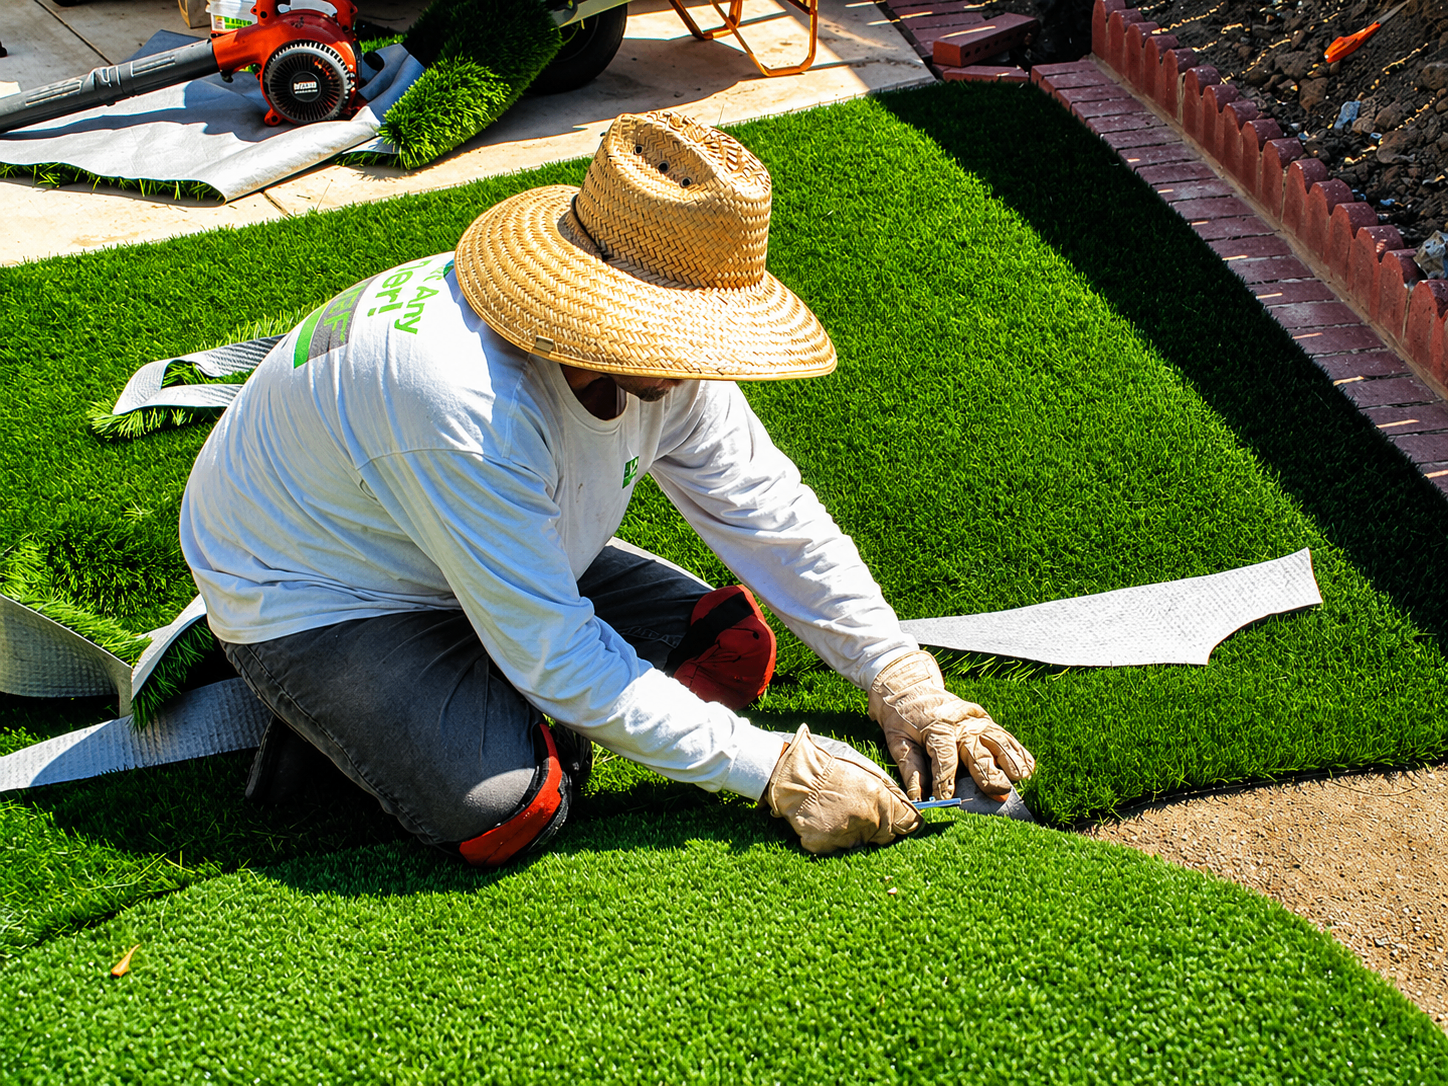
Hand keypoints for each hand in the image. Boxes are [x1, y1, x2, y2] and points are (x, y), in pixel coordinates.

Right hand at [765, 724, 920, 854]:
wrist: (790, 771)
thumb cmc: (826, 764)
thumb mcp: (862, 767)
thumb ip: (886, 788)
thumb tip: (904, 802)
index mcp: (879, 798)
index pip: (907, 822)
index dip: (906, 822)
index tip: (903, 822)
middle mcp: (867, 820)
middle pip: (886, 836)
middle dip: (879, 826)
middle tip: (859, 812)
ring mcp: (845, 835)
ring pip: (860, 843)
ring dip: (854, 832)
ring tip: (836, 812)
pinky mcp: (823, 845)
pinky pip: (835, 847)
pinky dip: (830, 837)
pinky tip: (821, 819)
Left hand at [868, 650, 1034, 800]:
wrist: (910, 688)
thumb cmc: (903, 718)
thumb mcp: (898, 740)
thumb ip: (910, 768)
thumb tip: (917, 798)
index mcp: (936, 727)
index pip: (943, 758)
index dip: (945, 781)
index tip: (946, 801)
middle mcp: (960, 723)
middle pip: (976, 750)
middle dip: (988, 772)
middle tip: (1000, 791)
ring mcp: (976, 719)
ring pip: (997, 741)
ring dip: (1011, 760)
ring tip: (1021, 778)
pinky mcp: (985, 720)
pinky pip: (1004, 736)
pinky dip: (1018, 751)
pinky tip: (1028, 766)